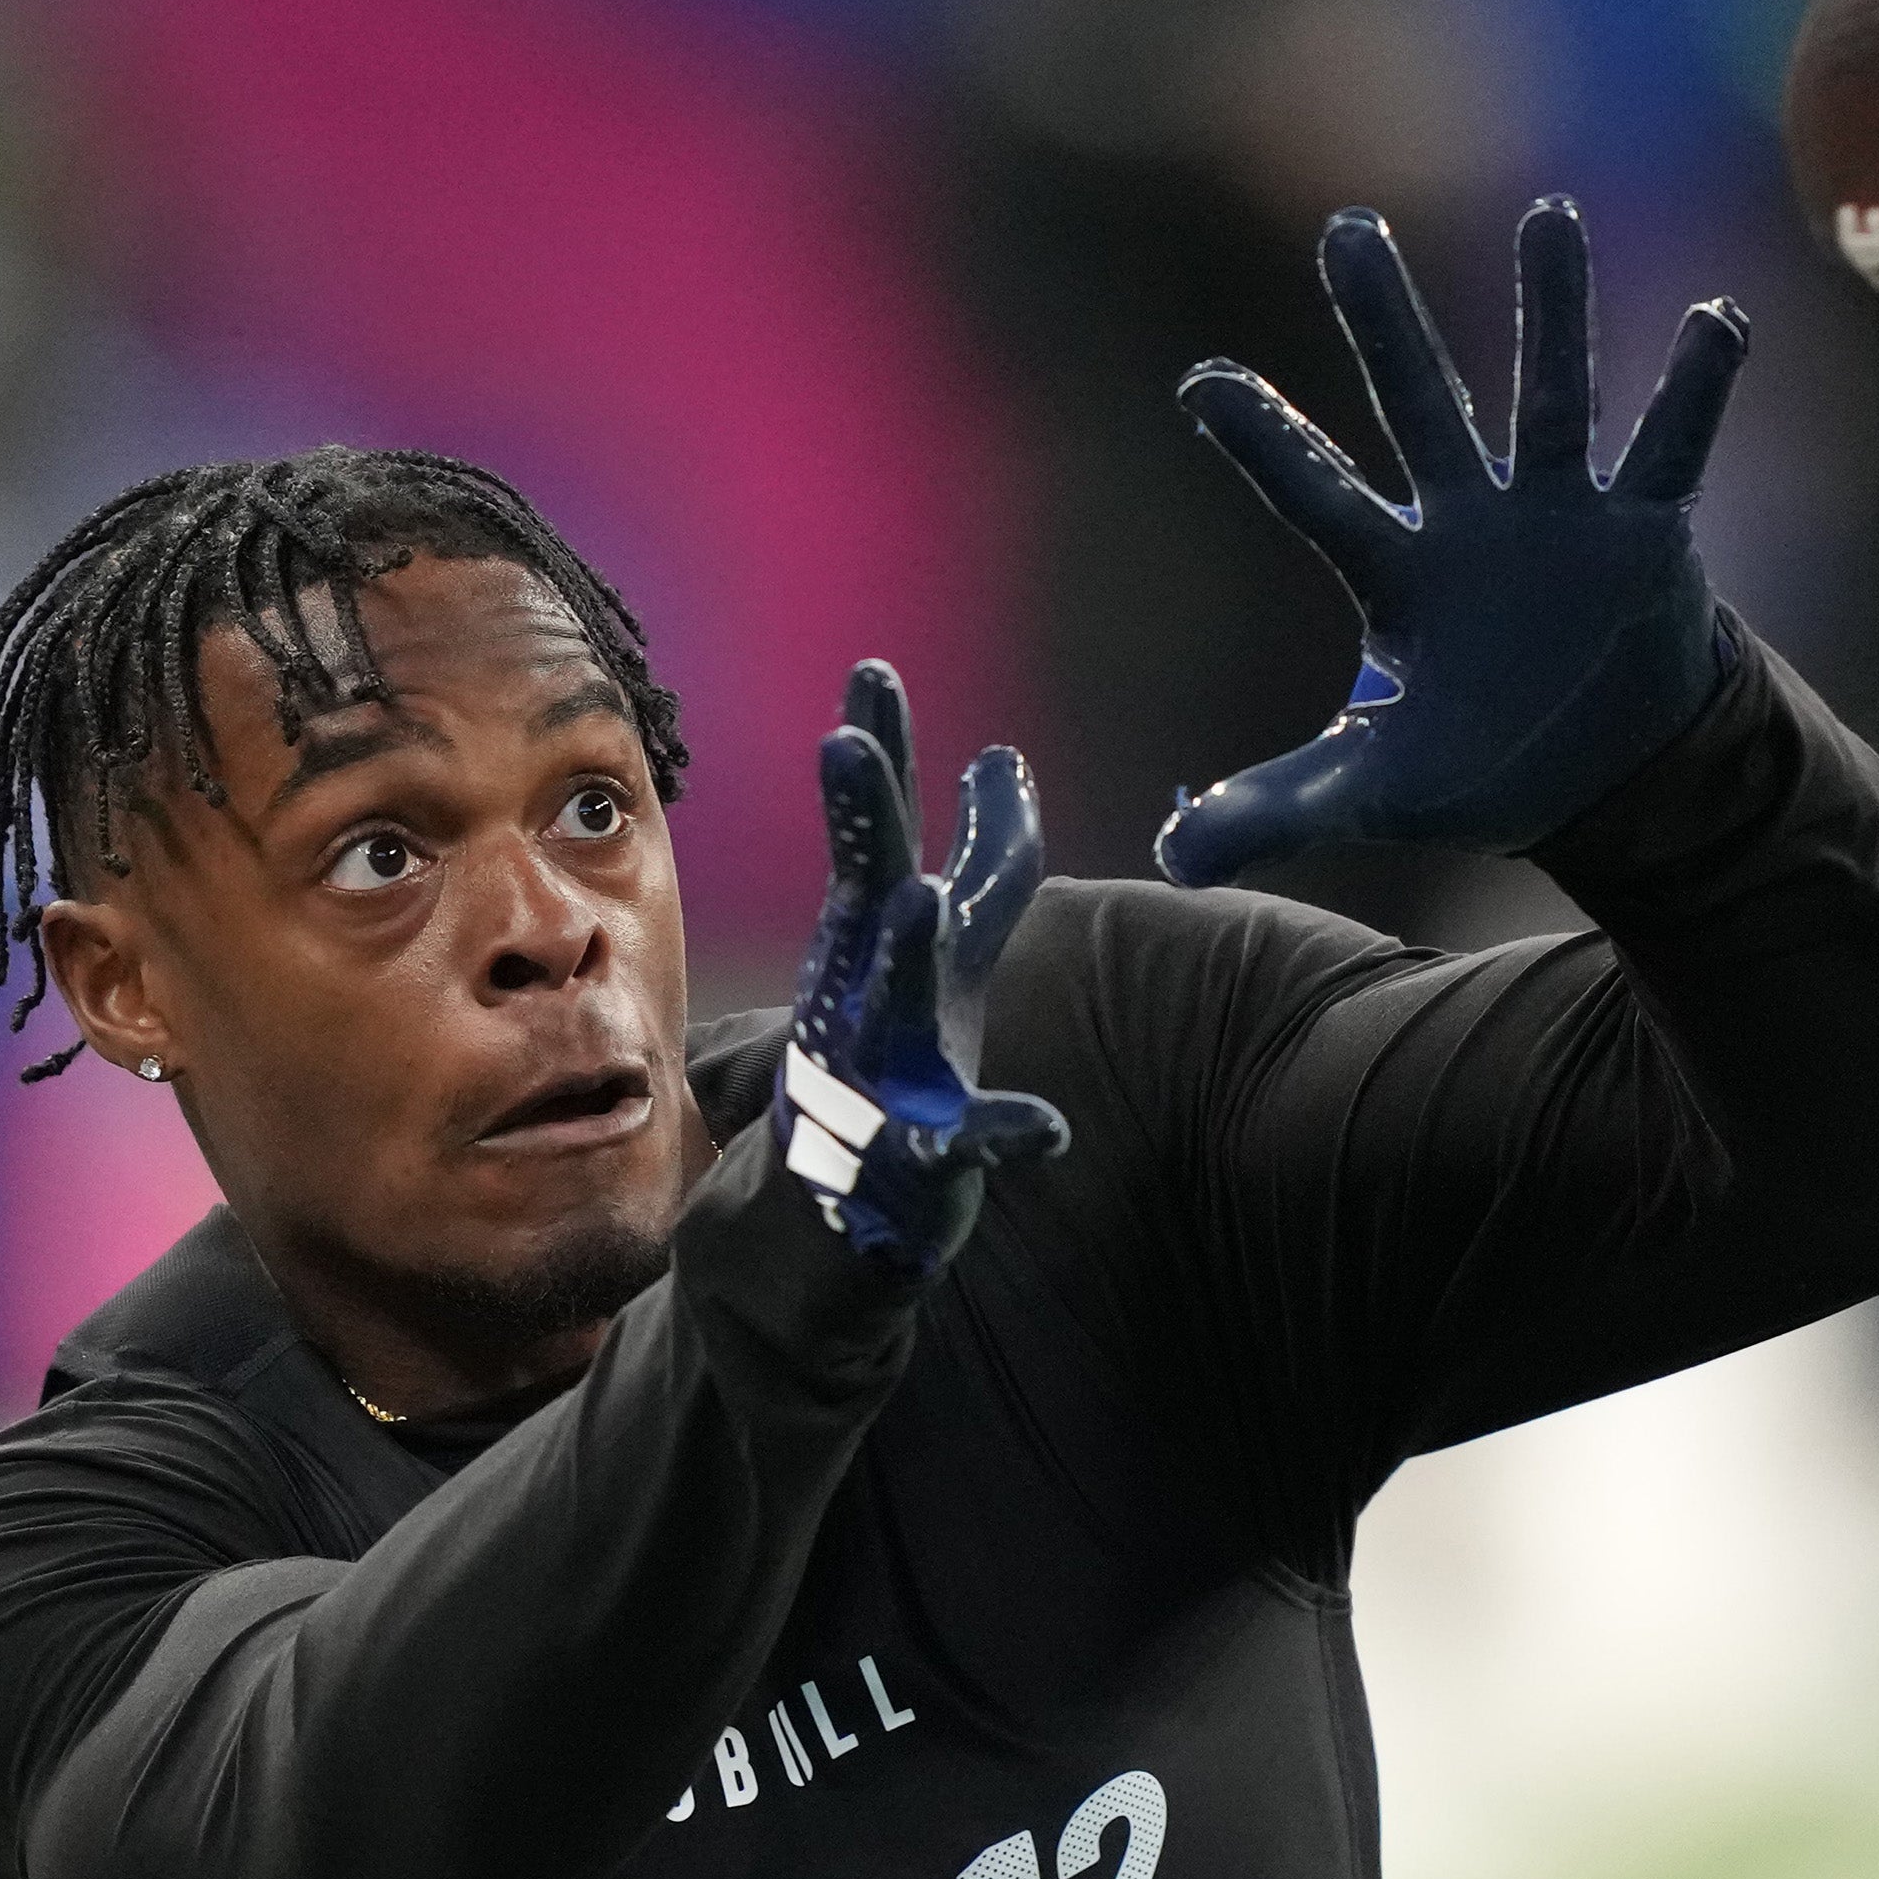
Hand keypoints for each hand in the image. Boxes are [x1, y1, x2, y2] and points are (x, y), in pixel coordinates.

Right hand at [782, 660, 1065, 1279]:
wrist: (831, 1206)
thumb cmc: (893, 1059)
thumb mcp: (940, 953)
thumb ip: (982, 862)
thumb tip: (1002, 757)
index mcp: (877, 943)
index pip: (884, 835)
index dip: (888, 759)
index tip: (874, 672)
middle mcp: (868, 993)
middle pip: (867, 891)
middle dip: (860, 819)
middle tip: (845, 739)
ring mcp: (883, 1076)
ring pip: (896, 1008)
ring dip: (907, 956)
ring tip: (918, 901)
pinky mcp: (915, 1159)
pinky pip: (962, 1148)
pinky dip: (1005, 1138)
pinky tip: (1048, 1130)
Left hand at [1154, 195, 1750, 884]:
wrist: (1610, 773)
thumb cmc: (1482, 764)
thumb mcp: (1373, 794)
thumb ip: (1274, 812)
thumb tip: (1170, 863)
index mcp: (1398, 575)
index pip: (1320, 498)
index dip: (1267, 444)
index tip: (1201, 384)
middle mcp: (1471, 523)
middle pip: (1422, 409)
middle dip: (1386, 326)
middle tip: (1346, 230)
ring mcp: (1559, 517)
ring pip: (1552, 397)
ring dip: (1554, 313)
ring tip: (1550, 218)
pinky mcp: (1643, 534)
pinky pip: (1672, 450)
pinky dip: (1697, 390)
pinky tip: (1719, 317)